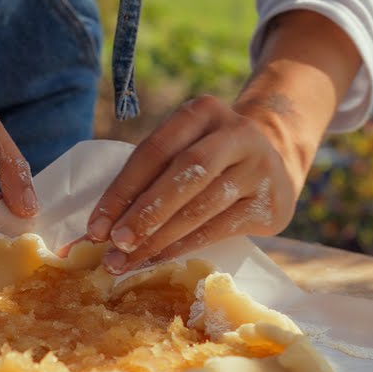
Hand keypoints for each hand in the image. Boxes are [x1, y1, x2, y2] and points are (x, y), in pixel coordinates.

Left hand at [86, 94, 304, 273]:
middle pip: (184, 174)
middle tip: (114, 243)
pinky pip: (219, 230)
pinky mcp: (270, 203)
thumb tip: (99, 227)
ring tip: (128, 260)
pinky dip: (184, 247)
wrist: (276, 161)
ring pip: (201, 207)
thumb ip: (147, 177)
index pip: (155, 151)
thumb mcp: (185, 147)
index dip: (122, 190)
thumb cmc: (210, 159)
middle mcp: (236, 134)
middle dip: (144, 212)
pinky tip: (159, 258)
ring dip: (160, 237)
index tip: (95, 226)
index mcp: (203, 112)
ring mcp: (258, 168)